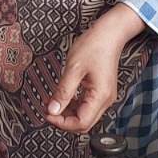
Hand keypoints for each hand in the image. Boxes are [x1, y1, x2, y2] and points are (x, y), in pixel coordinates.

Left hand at [46, 4, 147, 133]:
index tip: (47, 114)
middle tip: (47, 111)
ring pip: (84, 115)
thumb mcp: (74, 68)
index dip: (63, 123)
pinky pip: (86, 105)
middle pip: (84, 123)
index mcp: (100, 96)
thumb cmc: (94, 46)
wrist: (109, 33)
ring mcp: (104, 96)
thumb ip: (63, 91)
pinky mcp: (101, 91)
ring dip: (67, 113)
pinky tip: (61, 98)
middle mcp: (105, 100)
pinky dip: (73, 105)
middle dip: (64, 120)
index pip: (81, 122)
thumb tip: (53, 110)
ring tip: (51, 103)